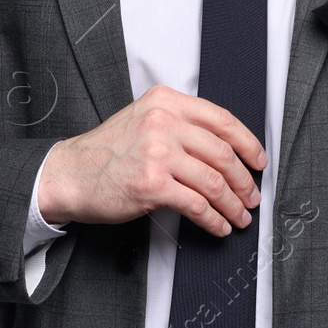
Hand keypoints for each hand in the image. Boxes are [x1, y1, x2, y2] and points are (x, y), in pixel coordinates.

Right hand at [38, 84, 266, 235]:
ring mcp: (157, 153)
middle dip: (244, 180)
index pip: (221, 119)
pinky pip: (196, 205)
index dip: (248, 143)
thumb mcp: (144, 119)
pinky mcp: (151, 185)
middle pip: (223, 153)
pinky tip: (219, 226)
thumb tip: (226, 148)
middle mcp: (163, 122)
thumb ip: (181, 124)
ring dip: (233, 203)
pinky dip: (214, 219)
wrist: (68, 173)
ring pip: (214, 181)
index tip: (259, 161)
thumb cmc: (107, 151)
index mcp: (165, 102)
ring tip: (240, 216)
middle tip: (252, 196)